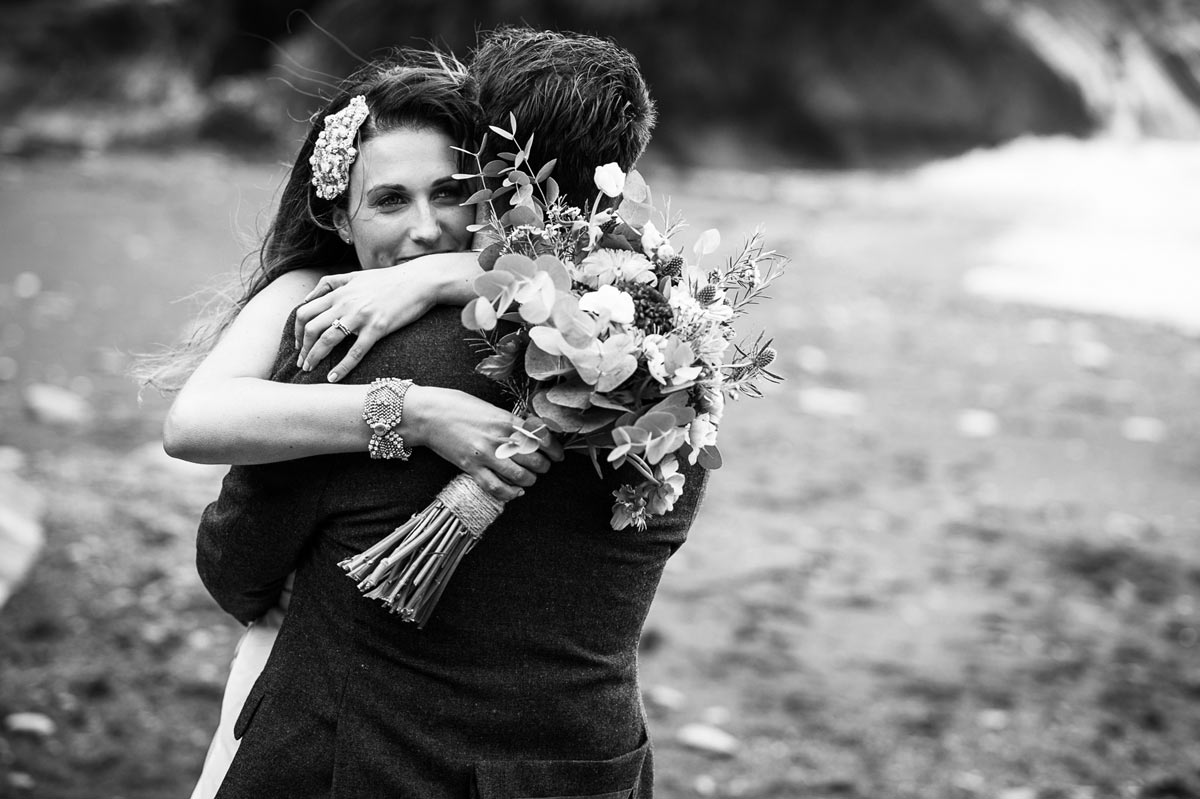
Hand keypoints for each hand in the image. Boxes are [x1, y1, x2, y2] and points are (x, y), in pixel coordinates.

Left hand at [294, 267, 438, 381]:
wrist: (419, 280)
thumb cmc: (390, 279)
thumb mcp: (356, 275)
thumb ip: (331, 283)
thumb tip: (309, 297)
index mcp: (339, 292)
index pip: (304, 311)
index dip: (296, 331)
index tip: (299, 344)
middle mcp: (345, 303)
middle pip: (310, 328)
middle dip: (302, 348)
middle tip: (302, 362)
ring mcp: (361, 316)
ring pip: (327, 340)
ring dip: (314, 358)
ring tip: (310, 370)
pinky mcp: (378, 328)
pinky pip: (354, 352)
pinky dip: (341, 367)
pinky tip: (333, 378)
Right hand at [403, 386, 563, 501]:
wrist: (429, 414)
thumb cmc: (458, 406)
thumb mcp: (490, 408)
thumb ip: (510, 422)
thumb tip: (530, 432)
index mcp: (506, 419)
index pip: (541, 437)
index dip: (555, 449)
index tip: (558, 455)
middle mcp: (499, 437)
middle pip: (535, 458)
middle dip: (544, 466)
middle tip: (544, 467)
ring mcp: (485, 454)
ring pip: (520, 475)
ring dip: (530, 480)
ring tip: (530, 479)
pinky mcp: (471, 467)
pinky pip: (496, 487)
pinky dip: (510, 493)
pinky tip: (515, 492)